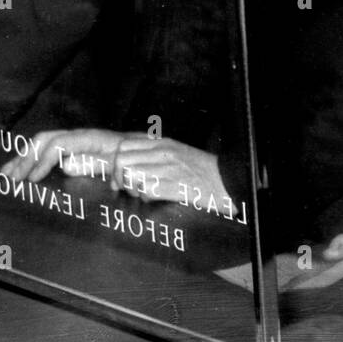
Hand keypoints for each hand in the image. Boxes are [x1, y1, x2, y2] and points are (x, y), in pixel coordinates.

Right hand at [0, 128, 124, 183]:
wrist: (142, 149)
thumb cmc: (130, 158)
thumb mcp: (118, 163)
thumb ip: (94, 164)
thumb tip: (66, 165)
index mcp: (89, 138)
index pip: (59, 144)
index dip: (43, 160)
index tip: (31, 179)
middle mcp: (78, 135)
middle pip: (45, 140)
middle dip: (26, 158)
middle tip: (11, 179)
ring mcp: (74, 139)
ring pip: (41, 142)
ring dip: (23, 158)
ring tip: (6, 173)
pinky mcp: (72, 146)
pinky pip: (46, 148)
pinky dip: (30, 158)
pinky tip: (20, 168)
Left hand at [110, 136, 228, 206]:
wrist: (227, 179)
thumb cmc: (201, 169)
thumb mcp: (176, 152)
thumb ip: (151, 155)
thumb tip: (125, 168)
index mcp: (161, 143)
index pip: (123, 146)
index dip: (115, 163)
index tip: (118, 177)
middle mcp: (162, 153)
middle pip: (121, 161)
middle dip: (118, 177)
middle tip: (127, 188)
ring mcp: (169, 168)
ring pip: (130, 175)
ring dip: (131, 188)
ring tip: (141, 193)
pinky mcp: (175, 185)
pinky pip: (146, 190)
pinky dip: (144, 197)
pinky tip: (153, 198)